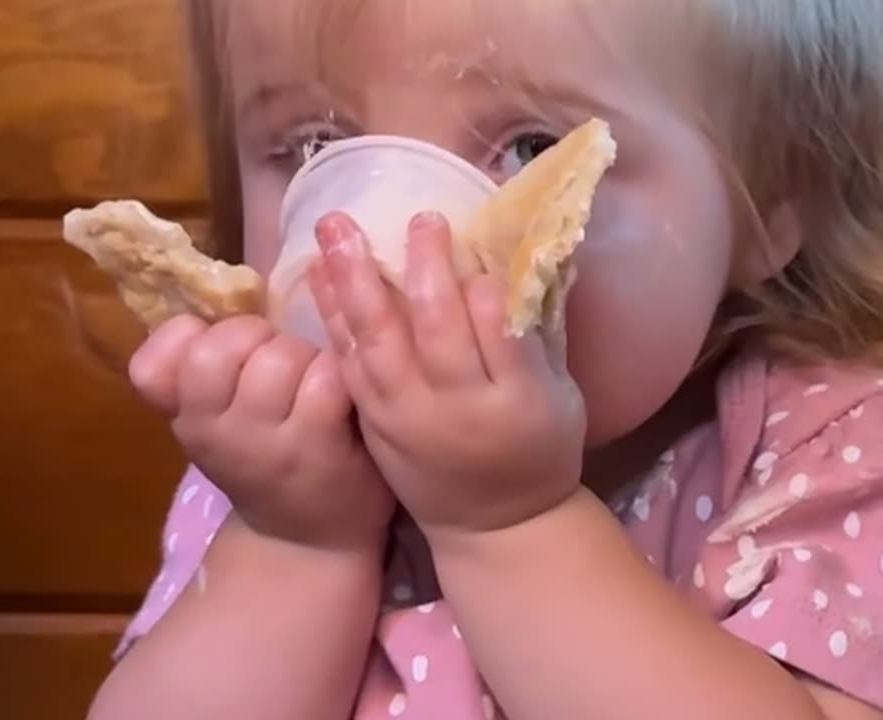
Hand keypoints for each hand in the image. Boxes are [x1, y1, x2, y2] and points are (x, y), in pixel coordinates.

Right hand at [128, 305, 393, 550]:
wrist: (311, 541)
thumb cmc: (268, 458)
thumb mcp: (219, 420)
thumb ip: (206, 367)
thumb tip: (216, 286)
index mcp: (185, 416)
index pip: (153, 362)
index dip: (191, 336)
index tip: (222, 352)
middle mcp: (214, 433)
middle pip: (219, 347)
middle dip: (256, 337)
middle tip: (278, 362)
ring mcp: (265, 446)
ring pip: (278, 357)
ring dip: (305, 358)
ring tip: (314, 384)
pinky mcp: (318, 452)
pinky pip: (325, 381)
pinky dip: (339, 377)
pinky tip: (343, 400)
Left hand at [311, 211, 585, 537]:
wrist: (495, 527)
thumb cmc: (540, 450)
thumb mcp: (562, 394)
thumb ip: (539, 332)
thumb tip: (528, 255)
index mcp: (517, 401)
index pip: (498, 333)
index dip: (482, 286)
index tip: (473, 239)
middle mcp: (458, 410)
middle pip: (436, 331)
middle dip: (424, 270)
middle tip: (420, 220)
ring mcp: (408, 418)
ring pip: (379, 343)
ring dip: (356, 281)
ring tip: (338, 229)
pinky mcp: (375, 423)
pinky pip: (352, 365)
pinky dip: (335, 317)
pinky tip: (320, 275)